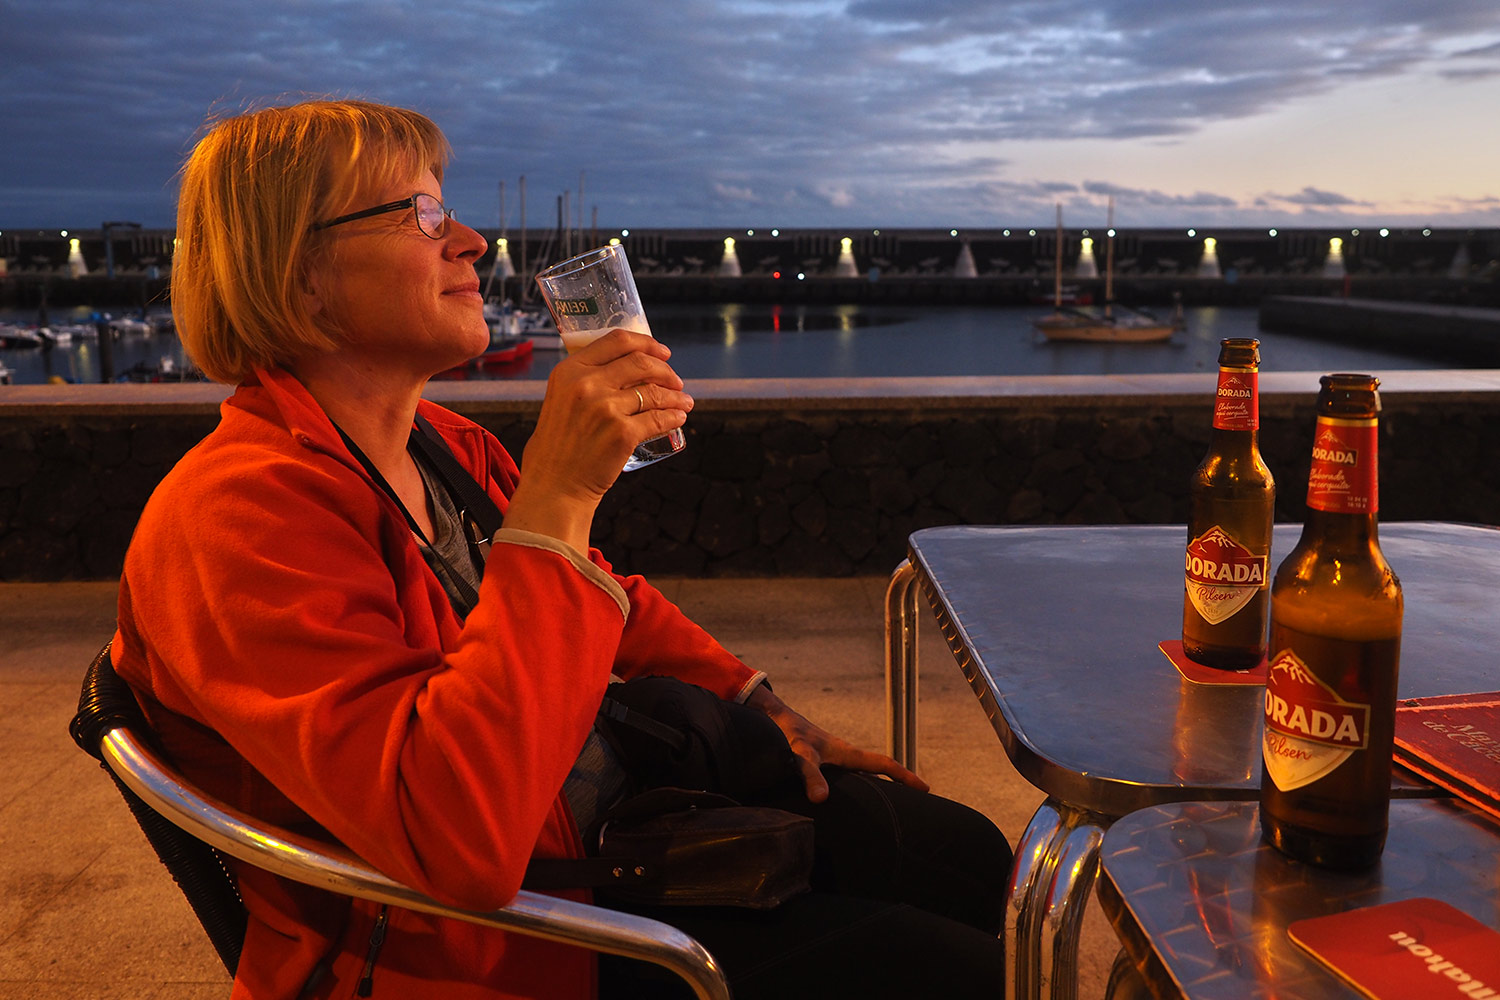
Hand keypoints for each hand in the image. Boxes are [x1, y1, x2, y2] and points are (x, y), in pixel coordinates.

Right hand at [504, 329, 691, 551]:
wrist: (554, 485)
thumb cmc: (557, 447)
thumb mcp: (560, 399)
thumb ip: (585, 381)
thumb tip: (625, 369)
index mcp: (570, 371)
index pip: (616, 340)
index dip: (646, 343)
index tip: (661, 351)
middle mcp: (587, 384)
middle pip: (641, 362)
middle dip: (666, 370)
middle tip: (676, 380)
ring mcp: (606, 408)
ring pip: (654, 392)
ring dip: (676, 396)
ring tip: (683, 401)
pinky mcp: (623, 433)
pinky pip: (658, 419)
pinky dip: (673, 417)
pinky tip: (678, 418)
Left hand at [746, 683, 928, 802]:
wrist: (772, 718)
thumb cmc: (786, 734)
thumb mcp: (799, 756)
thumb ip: (810, 776)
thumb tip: (822, 799)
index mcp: (847, 753)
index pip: (884, 765)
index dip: (905, 777)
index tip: (926, 789)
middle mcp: (844, 754)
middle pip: (879, 770)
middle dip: (899, 783)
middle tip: (918, 801)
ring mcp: (835, 757)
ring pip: (865, 773)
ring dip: (880, 786)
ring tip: (891, 806)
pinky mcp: (824, 761)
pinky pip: (850, 775)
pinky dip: (861, 786)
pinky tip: (854, 799)